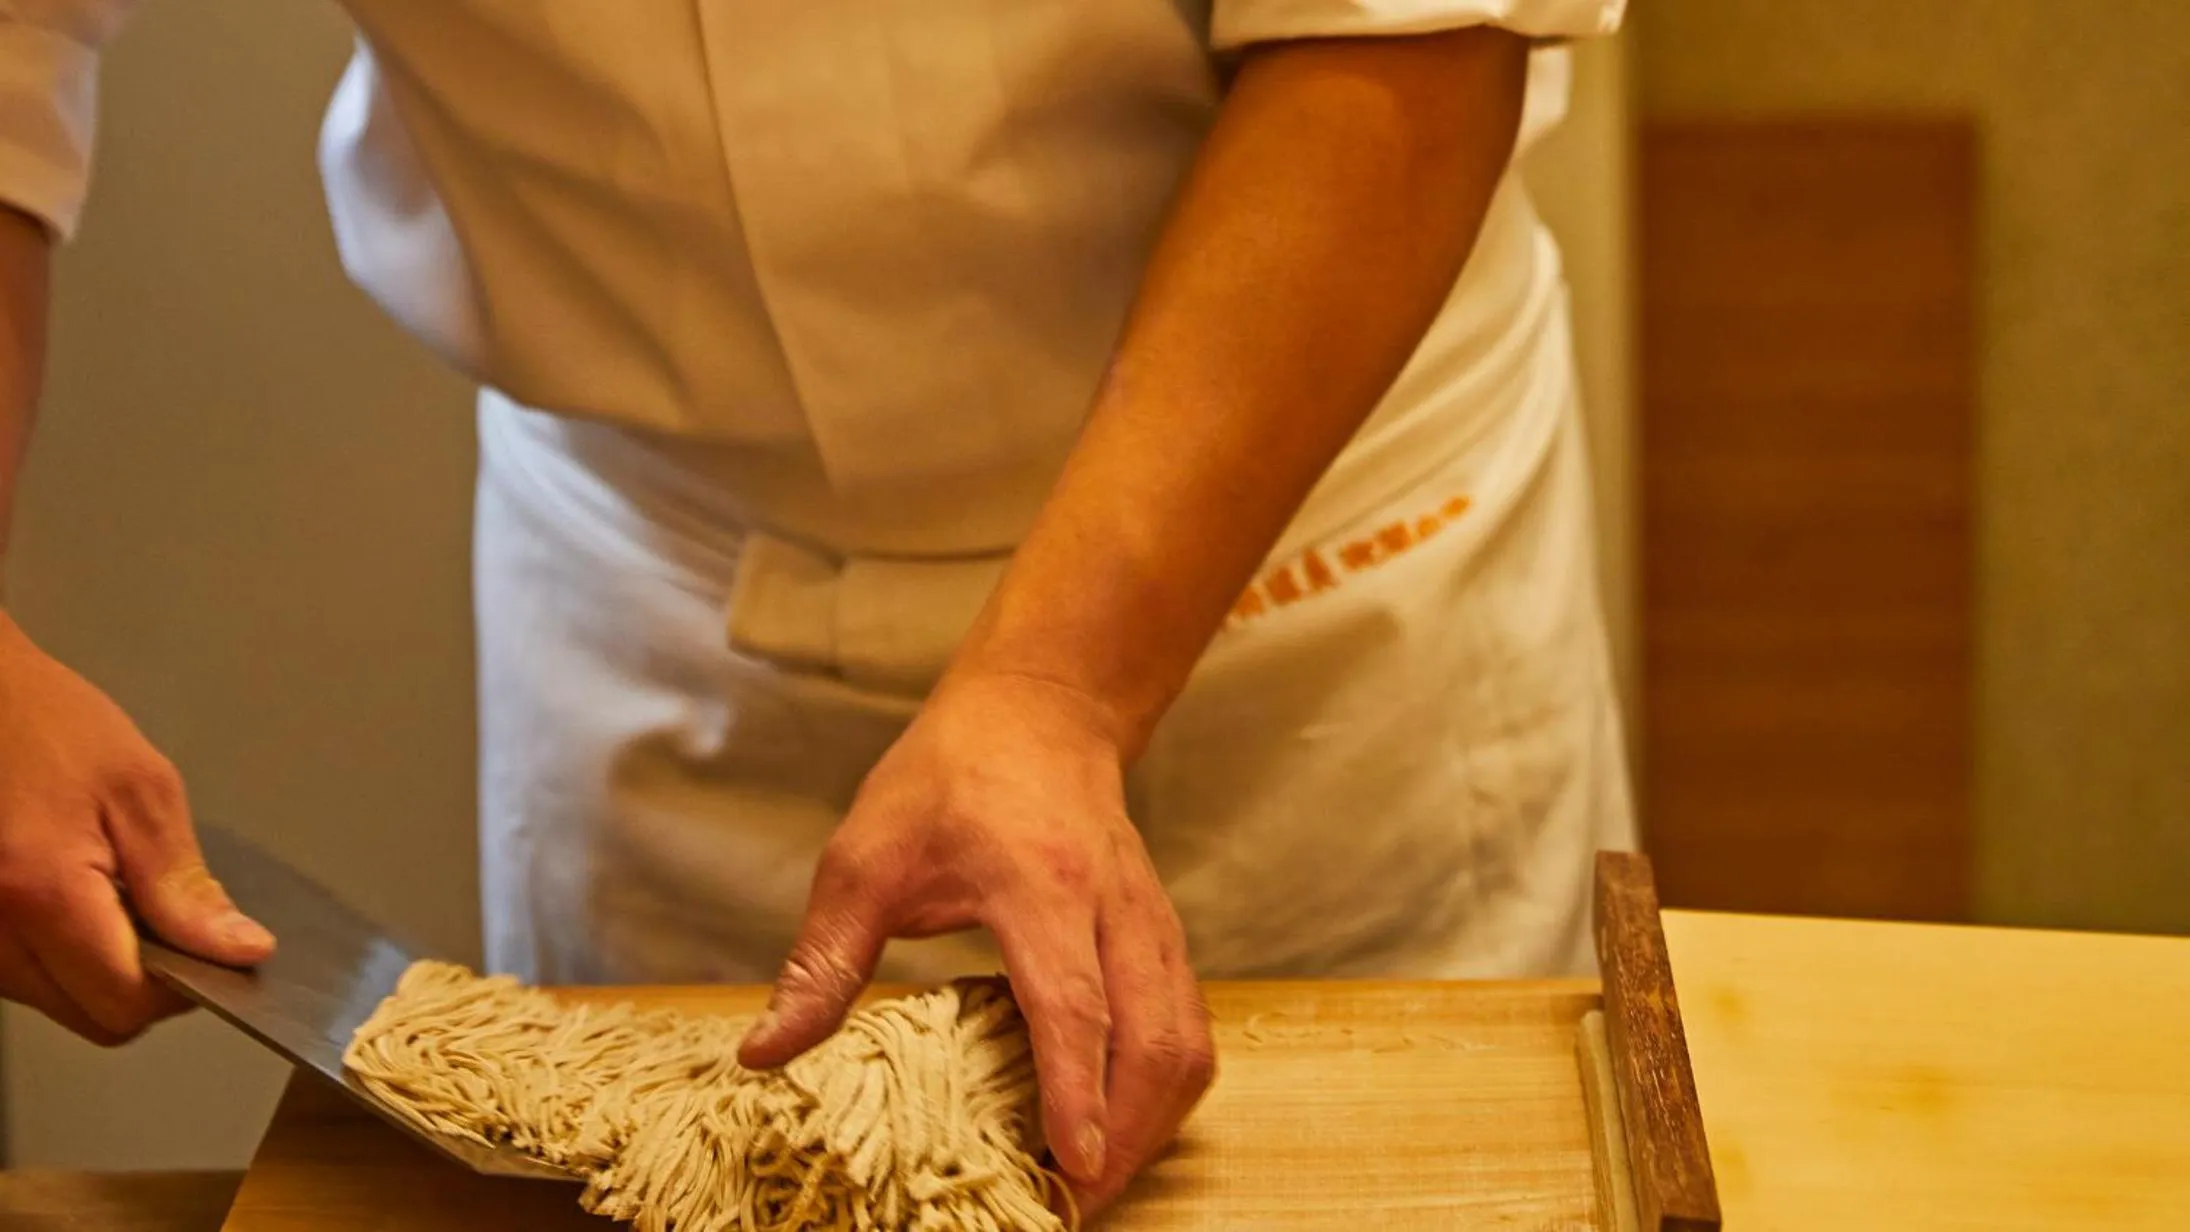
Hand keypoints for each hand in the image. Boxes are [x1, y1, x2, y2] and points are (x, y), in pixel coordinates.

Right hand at [0, 610, 274, 1043]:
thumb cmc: (46, 726)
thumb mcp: (141, 791)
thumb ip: (186, 885)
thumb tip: (238, 951)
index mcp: (40, 894)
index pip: (124, 1004)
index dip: (180, 987)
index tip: (210, 950)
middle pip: (89, 1017)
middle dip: (142, 982)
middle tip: (166, 915)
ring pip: (57, 1003)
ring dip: (100, 969)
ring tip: (112, 889)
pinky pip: (26, 977)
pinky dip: (63, 954)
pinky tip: (77, 895)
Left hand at [738, 671, 1215, 1213]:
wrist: (1036, 710)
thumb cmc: (945, 779)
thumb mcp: (863, 860)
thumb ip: (822, 962)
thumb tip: (765, 1054)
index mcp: (1039, 885)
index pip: (1073, 1003)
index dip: (1077, 1092)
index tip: (1075, 1165)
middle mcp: (1112, 907)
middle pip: (1155, 1039)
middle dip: (1126, 1137)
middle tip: (1070, 1204)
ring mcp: (1151, 921)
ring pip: (1187, 1039)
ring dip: (1154, 1121)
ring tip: (1096, 1178)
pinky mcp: (1164, 934)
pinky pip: (1190, 1024)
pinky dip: (1166, 1087)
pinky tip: (1122, 1122)